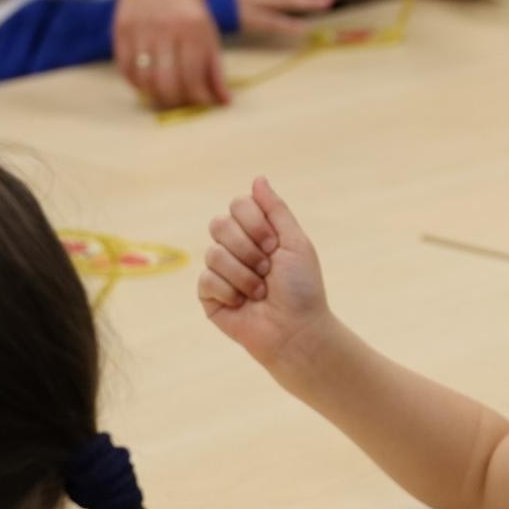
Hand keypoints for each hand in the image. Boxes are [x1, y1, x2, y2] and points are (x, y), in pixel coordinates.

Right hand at [114, 0, 229, 109]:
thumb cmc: (185, 3)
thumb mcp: (208, 29)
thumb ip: (215, 66)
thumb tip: (223, 101)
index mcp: (193, 28)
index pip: (194, 77)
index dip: (199, 98)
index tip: (203, 101)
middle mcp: (166, 29)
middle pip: (168, 84)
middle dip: (177, 101)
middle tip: (183, 101)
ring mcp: (141, 30)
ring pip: (146, 81)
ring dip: (156, 95)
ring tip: (166, 93)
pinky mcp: (121, 31)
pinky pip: (126, 70)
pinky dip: (137, 83)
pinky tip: (148, 81)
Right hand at [200, 177, 332, 370]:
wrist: (296, 330)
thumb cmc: (302, 289)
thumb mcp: (295, 243)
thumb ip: (276, 210)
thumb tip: (258, 178)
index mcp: (257, 233)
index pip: (238, 205)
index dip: (254, 223)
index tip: (274, 245)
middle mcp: (235, 247)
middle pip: (219, 224)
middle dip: (248, 248)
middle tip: (268, 269)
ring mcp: (220, 271)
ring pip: (213, 253)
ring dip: (244, 275)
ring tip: (260, 292)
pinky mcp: (208, 295)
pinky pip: (206, 279)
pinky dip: (230, 292)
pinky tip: (243, 304)